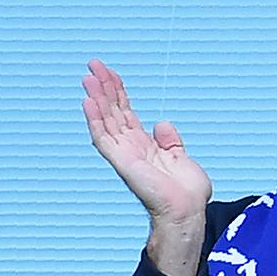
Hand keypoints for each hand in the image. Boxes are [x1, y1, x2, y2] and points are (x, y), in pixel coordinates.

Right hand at [82, 59, 211, 275]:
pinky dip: (95, 120)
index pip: (125, 112)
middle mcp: (130, 147)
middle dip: (103, 87)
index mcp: (143, 145)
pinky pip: (103, 138)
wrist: (187, 210)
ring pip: (105, 120)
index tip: (108, 72)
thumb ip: (170, 140)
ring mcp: (124, 154)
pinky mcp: (122, 161)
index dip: (117, 91)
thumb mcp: (180, 157)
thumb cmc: (187, 192)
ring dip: (96, 97)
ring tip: (89, 76)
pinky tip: (88, 102)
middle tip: (93, 64)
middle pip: (112, 111)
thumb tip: (161, 123)